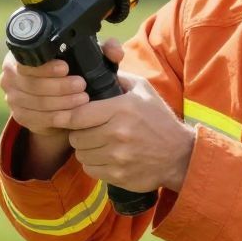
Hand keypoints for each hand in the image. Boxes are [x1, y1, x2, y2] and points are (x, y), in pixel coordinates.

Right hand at [0, 51, 92, 146]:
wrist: (54, 96)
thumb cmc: (64, 71)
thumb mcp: (72, 57)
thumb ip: (86, 50)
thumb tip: (110, 49)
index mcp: (16, 59)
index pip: (26, 63)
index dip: (46, 67)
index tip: (66, 68)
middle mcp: (9, 79)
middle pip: (33, 85)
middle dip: (60, 86)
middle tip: (81, 85)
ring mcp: (13, 99)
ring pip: (38, 103)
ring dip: (63, 102)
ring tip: (83, 98)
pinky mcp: (20, 117)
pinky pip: (39, 119)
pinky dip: (58, 117)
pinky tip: (73, 114)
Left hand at [66, 72, 195, 193]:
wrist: (179, 155)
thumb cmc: (159, 120)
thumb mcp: (144, 91)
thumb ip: (119, 78)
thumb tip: (98, 66)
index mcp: (121, 109)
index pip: (78, 115)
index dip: (65, 116)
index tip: (62, 117)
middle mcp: (117, 133)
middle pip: (76, 136)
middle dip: (78, 133)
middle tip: (87, 131)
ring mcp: (118, 156)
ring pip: (81, 154)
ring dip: (85, 149)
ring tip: (96, 144)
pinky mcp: (118, 175)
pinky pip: (91, 169)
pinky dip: (93, 164)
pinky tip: (104, 157)